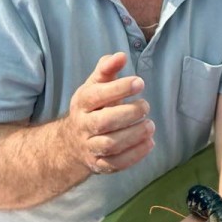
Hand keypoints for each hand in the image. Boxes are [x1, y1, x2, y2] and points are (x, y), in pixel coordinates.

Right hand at [62, 52, 153, 175]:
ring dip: (134, 135)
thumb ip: (107, 69)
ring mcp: (90, 147)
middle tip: (146, 106)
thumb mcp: (95, 85)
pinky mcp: (99, 165)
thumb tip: (120, 55)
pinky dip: (135, 154)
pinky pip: (116, 164)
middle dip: (129, 114)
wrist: (72, 143)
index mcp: (81, 103)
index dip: (119, 88)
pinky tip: (149, 142)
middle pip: (104, 122)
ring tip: (150, 125)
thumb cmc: (92, 108)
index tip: (139, 83)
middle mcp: (83, 126)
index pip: (97, 96)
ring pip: (110, 145)